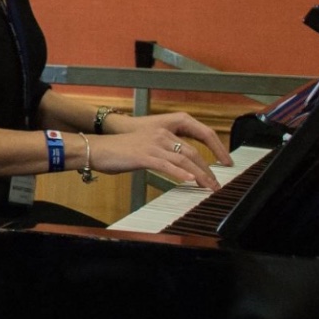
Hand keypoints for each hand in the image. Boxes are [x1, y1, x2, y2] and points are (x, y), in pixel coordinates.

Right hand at [87, 112, 231, 190]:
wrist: (97, 149)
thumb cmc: (116, 151)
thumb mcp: (143, 148)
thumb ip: (161, 154)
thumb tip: (176, 168)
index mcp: (162, 131)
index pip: (193, 141)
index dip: (211, 152)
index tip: (221, 165)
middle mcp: (160, 135)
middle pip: (191, 153)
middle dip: (207, 170)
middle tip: (216, 184)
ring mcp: (153, 145)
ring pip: (183, 160)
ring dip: (199, 176)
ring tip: (208, 187)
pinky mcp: (144, 156)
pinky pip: (166, 165)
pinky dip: (180, 174)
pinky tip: (189, 181)